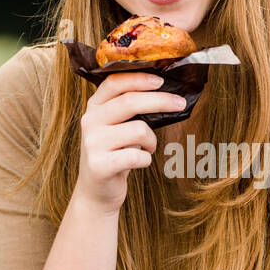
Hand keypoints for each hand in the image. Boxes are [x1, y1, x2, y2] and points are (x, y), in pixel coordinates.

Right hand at [74, 71, 186, 214]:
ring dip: (152, 140)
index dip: (139, 79)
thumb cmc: (114, 154)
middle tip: (180, 104)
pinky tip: (141, 161)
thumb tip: (165, 91)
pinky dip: (146, 159)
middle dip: (161, 100)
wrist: (96, 190)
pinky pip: (137, 156)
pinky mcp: (99, 165)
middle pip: (130, 101)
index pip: (115, 83)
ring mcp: (92, 143)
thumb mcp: (116, 126)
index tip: (161, 80)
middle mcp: (90, 121)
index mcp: (94, 107)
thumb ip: (128, 108)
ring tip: (148, 148)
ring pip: (139, 130)